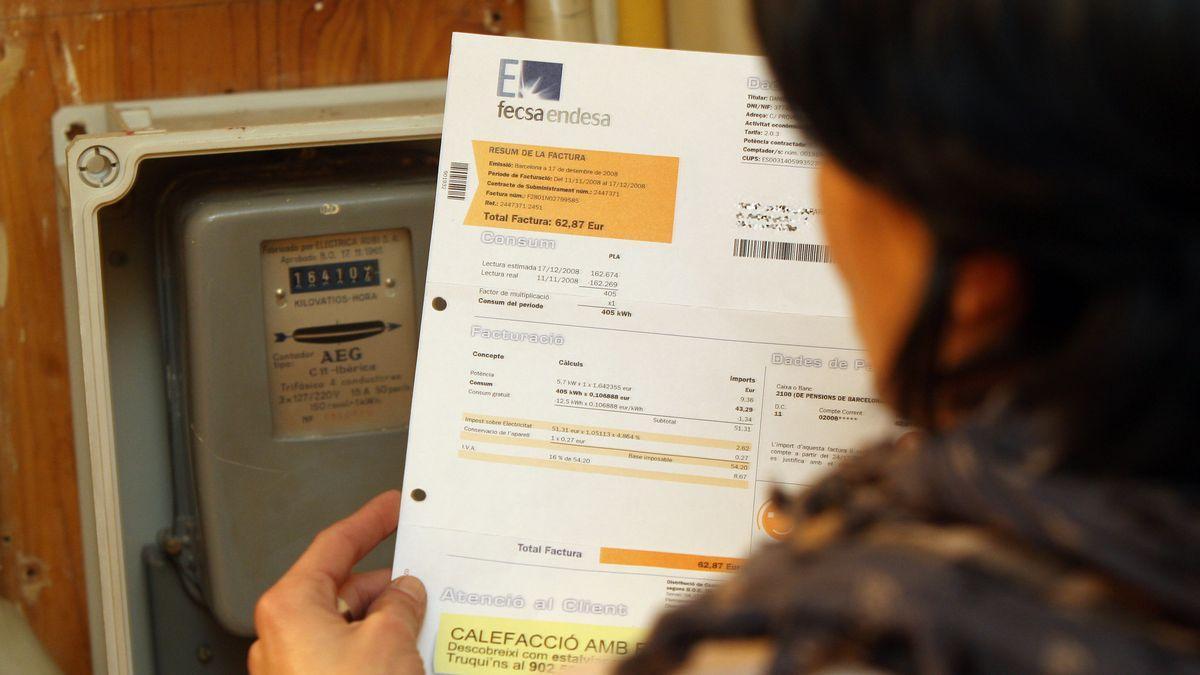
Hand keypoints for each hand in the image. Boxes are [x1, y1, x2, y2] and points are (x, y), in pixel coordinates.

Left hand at [249, 491, 426, 674]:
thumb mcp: (388, 639)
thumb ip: (399, 604)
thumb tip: (405, 593)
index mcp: (290, 606)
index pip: (334, 545)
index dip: (370, 521)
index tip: (390, 506)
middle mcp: (282, 635)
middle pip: (343, 589)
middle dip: (385, 587)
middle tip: (422, 584)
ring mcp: (293, 665)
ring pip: (347, 627)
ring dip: (383, 624)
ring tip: (419, 630)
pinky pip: (345, 655)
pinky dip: (374, 651)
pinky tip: (403, 657)